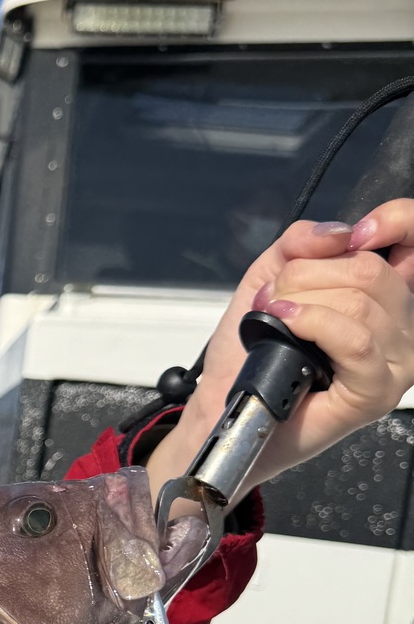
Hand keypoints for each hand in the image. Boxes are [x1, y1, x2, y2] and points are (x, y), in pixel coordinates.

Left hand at [148, 201, 413, 505]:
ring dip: (301, 301)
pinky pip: (356, 341)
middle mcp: (401, 326)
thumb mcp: (270, 277)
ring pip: (360, 303)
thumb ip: (300, 244)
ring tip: (272, 317)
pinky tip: (285, 325)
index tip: (355, 235)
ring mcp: (395, 362)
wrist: (227, 403)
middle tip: (273, 297)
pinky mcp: (376, 391)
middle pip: (371, 270)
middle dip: (307, 274)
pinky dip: (313, 323)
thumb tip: (339, 232)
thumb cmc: (251, 351)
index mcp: (384, 294)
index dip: (397, 221)